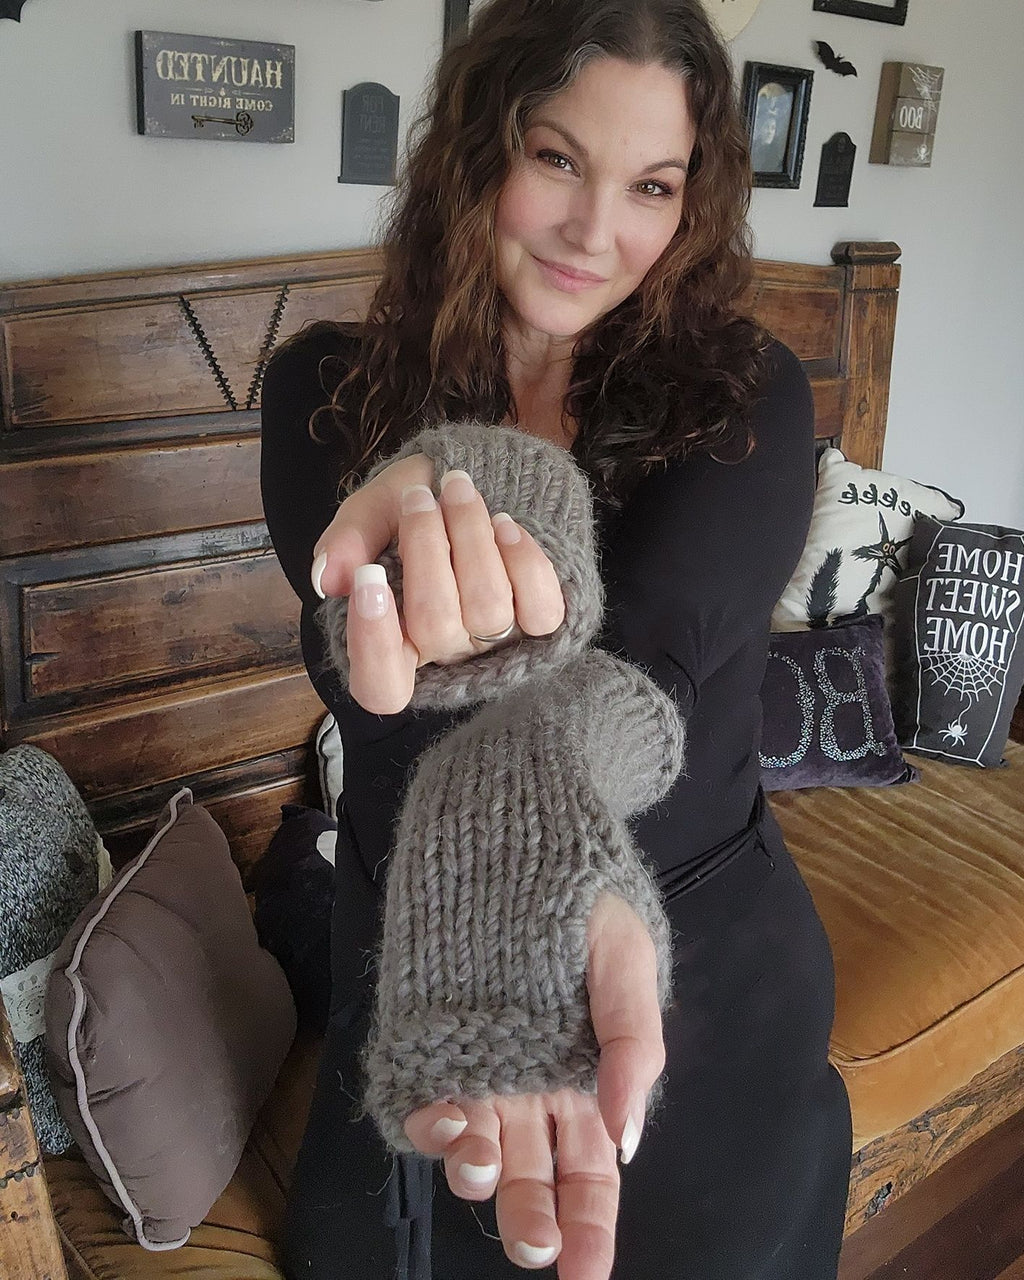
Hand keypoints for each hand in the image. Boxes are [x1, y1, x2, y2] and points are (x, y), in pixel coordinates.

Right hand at [312, 454, 565, 713]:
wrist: (483, 480)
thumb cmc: (420, 503)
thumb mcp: (375, 509)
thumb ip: (349, 539)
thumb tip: (328, 578)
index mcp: (394, 645)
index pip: (380, 684)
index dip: (372, 644)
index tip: (370, 576)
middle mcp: (447, 655)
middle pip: (435, 627)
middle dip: (424, 549)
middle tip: (418, 498)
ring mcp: (497, 643)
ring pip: (487, 612)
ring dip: (471, 538)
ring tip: (458, 489)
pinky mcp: (542, 624)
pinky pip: (541, 611)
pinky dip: (523, 561)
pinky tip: (505, 524)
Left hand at [402, 893, 666, 1277]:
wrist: (511, 818)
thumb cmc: (580, 886)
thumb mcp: (626, 953)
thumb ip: (633, 1039)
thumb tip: (628, 1136)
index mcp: (587, 1070)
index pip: (592, 1169)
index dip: (591, 1225)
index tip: (586, 1274)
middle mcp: (526, 1078)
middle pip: (530, 1171)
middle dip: (532, 1217)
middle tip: (536, 1242)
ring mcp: (472, 1056)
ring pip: (474, 1139)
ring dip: (477, 1170)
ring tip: (485, 1169)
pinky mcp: (424, 1029)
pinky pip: (420, 1089)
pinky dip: (427, 1117)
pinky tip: (440, 1120)